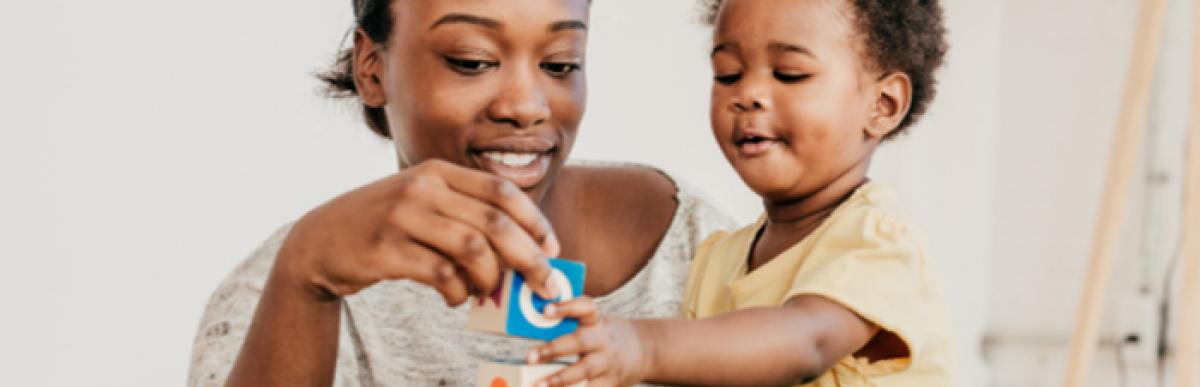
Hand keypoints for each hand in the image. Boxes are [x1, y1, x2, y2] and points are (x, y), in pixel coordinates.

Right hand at [277, 159, 561, 305]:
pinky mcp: (385, 249)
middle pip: (495, 222)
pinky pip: (441, 274)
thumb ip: (464, 218)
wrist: (318, 242)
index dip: (535, 220)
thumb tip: (522, 254)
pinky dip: (458, 292)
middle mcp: (422, 187)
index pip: (501, 190)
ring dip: (492, 279)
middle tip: (546, 285)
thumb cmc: (383, 227)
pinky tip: (456, 299)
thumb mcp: (422, 205)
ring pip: (473, 249)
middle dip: (530, 257)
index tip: (553, 249)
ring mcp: (402, 216)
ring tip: (489, 293)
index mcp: (437, 171)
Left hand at [526, 297, 648, 386]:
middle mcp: (603, 340)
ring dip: (559, 378)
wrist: (644, 350)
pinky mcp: (610, 382)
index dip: (566, 308)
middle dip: (554, 349)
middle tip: (529, 356)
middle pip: (580, 342)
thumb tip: (533, 321)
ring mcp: (607, 362)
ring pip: (584, 369)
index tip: (545, 310)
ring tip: (537, 384)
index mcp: (596, 321)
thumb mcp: (594, 322)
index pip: (585, 307)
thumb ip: (570, 321)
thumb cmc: (604, 334)